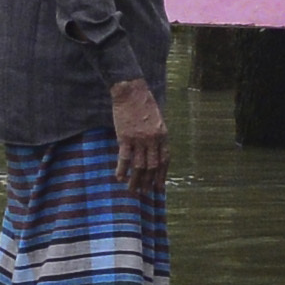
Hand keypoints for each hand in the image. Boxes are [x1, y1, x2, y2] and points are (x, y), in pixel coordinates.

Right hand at [110, 75, 169, 194]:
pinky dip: (122, 170)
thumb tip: (153, 150)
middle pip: (152, 166)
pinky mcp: (125, 137)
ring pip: (139, 166)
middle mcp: (153, 139)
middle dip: (149, 181)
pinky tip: (119, 178)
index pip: (165, 160)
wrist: (130, 91)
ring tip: (132, 191)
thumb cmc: (143, 102)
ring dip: (136, 180)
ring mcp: (139, 139)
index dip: (162, 174)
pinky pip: (124, 158)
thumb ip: (156, 134)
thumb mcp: (157, 118)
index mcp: (163, 134)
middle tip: (145, 192)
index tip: (159, 186)